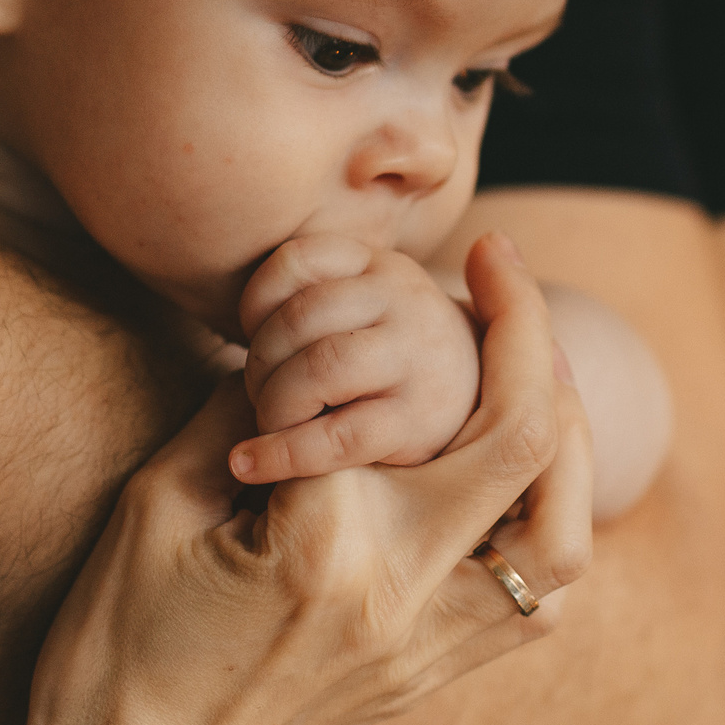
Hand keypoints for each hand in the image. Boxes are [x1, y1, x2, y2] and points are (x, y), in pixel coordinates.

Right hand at [5, 233, 592, 724]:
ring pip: (561, 538)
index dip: (350, 329)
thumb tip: (292, 346)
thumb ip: (232, 413)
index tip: (328, 294)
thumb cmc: (113, 646)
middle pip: (524, 446)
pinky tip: (515, 468)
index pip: (377, 396)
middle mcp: (399, 601)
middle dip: (526, 335)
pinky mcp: (428, 679)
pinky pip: (534, 602)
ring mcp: (426, 650)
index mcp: (320, 549)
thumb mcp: (151, 505)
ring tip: (535, 362)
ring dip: (568, 436)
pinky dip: (547, 521)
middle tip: (497, 266)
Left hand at [231, 238, 481, 483]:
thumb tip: (240, 330)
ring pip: (317, 369)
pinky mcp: (417, 422)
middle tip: (257, 393)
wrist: (484, 400)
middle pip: (299, 318)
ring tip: (267, 425)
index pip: (297, 260)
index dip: (255, 303)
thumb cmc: (395, 356)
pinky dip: (282, 455)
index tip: (252, 338)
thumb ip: (316, 297)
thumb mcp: (369, 304)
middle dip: (259, 363)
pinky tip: (250, 464)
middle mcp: (404, 300)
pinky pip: (335, 438)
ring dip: (272, 405)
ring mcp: (416, 358)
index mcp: (381, 265)